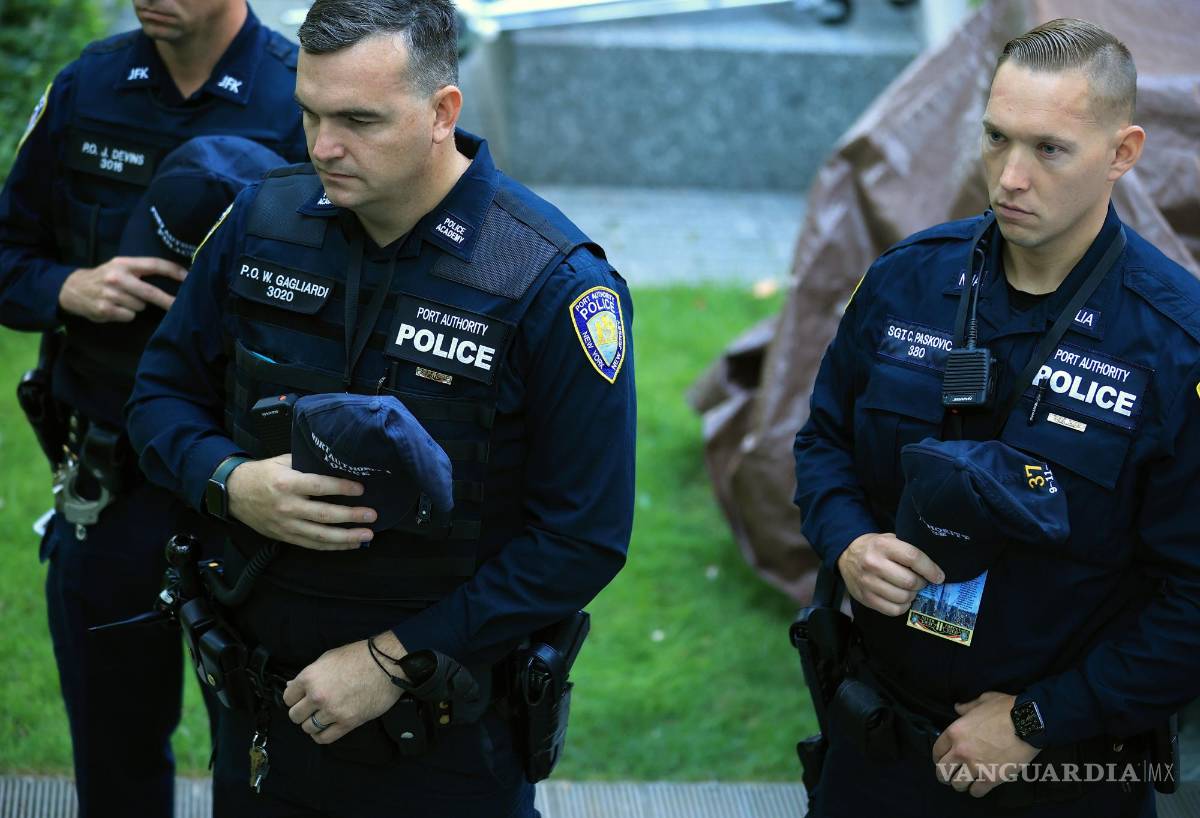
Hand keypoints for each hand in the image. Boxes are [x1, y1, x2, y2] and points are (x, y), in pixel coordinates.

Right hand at [58, 256, 186, 321]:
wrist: (72, 289)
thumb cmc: (104, 277)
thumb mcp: (119, 266)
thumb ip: (140, 270)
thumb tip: (172, 278)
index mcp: (123, 263)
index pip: (154, 265)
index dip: (173, 271)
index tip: (189, 277)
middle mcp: (117, 277)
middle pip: (151, 292)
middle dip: (168, 300)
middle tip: (181, 305)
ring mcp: (110, 294)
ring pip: (140, 306)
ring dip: (137, 305)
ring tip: (123, 299)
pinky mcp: (105, 309)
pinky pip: (130, 315)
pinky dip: (127, 314)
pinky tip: (116, 308)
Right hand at [226, 453, 376, 549]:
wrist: (233, 493)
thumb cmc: (262, 473)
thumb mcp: (282, 461)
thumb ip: (307, 463)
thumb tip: (336, 463)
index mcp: (286, 484)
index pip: (319, 486)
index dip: (342, 488)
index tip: (361, 489)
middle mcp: (286, 506)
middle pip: (323, 515)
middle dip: (350, 516)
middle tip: (371, 516)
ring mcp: (285, 525)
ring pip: (319, 535)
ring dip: (346, 537)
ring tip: (366, 534)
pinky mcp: (284, 536)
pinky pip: (311, 544)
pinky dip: (331, 546)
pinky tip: (349, 544)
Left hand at [283, 632, 408, 744]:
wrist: (387, 665)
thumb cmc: (359, 656)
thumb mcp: (329, 658)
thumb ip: (309, 675)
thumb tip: (292, 687)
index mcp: (310, 677)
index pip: (288, 697)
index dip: (295, 698)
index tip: (302, 698)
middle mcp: (317, 696)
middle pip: (295, 716)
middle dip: (302, 712)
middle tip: (312, 708)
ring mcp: (332, 711)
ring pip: (308, 728)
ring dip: (313, 724)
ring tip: (322, 717)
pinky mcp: (347, 722)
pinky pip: (324, 738)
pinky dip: (321, 735)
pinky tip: (326, 728)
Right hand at [837, 532, 943, 615]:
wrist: (846, 555)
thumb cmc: (874, 547)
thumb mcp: (889, 539)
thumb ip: (908, 550)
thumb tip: (933, 568)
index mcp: (883, 545)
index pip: (913, 558)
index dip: (930, 569)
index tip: (939, 576)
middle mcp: (873, 563)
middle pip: (909, 581)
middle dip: (921, 584)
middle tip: (921, 582)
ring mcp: (867, 582)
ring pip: (903, 598)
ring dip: (912, 595)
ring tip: (910, 590)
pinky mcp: (865, 598)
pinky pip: (893, 610)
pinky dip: (902, 606)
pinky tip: (901, 599)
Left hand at [932, 691, 1040, 797]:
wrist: (1028, 723)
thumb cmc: (1005, 709)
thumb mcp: (982, 701)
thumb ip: (967, 707)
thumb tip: (958, 708)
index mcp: (955, 732)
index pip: (937, 750)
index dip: (938, 756)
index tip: (942, 759)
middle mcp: (960, 751)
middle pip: (942, 771)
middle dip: (944, 775)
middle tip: (950, 775)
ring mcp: (975, 766)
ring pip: (957, 784)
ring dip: (960, 783)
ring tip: (965, 781)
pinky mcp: (991, 778)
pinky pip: (976, 791)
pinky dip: (976, 790)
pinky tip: (979, 786)